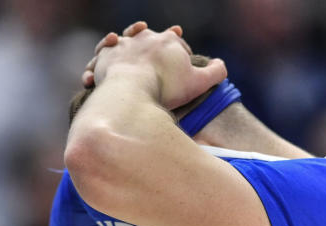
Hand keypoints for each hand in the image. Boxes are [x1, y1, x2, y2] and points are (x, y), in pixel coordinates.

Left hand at [93, 27, 225, 110]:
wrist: (133, 89)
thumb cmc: (167, 87)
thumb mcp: (199, 82)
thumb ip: (215, 72)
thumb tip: (221, 65)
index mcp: (168, 40)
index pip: (176, 40)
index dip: (180, 49)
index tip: (183, 59)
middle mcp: (146, 36)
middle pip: (152, 36)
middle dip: (156, 42)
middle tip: (158, 54)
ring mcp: (124, 43)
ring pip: (126, 38)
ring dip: (129, 41)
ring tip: (130, 47)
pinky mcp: (106, 54)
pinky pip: (105, 49)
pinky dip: (107, 51)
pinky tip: (110, 57)